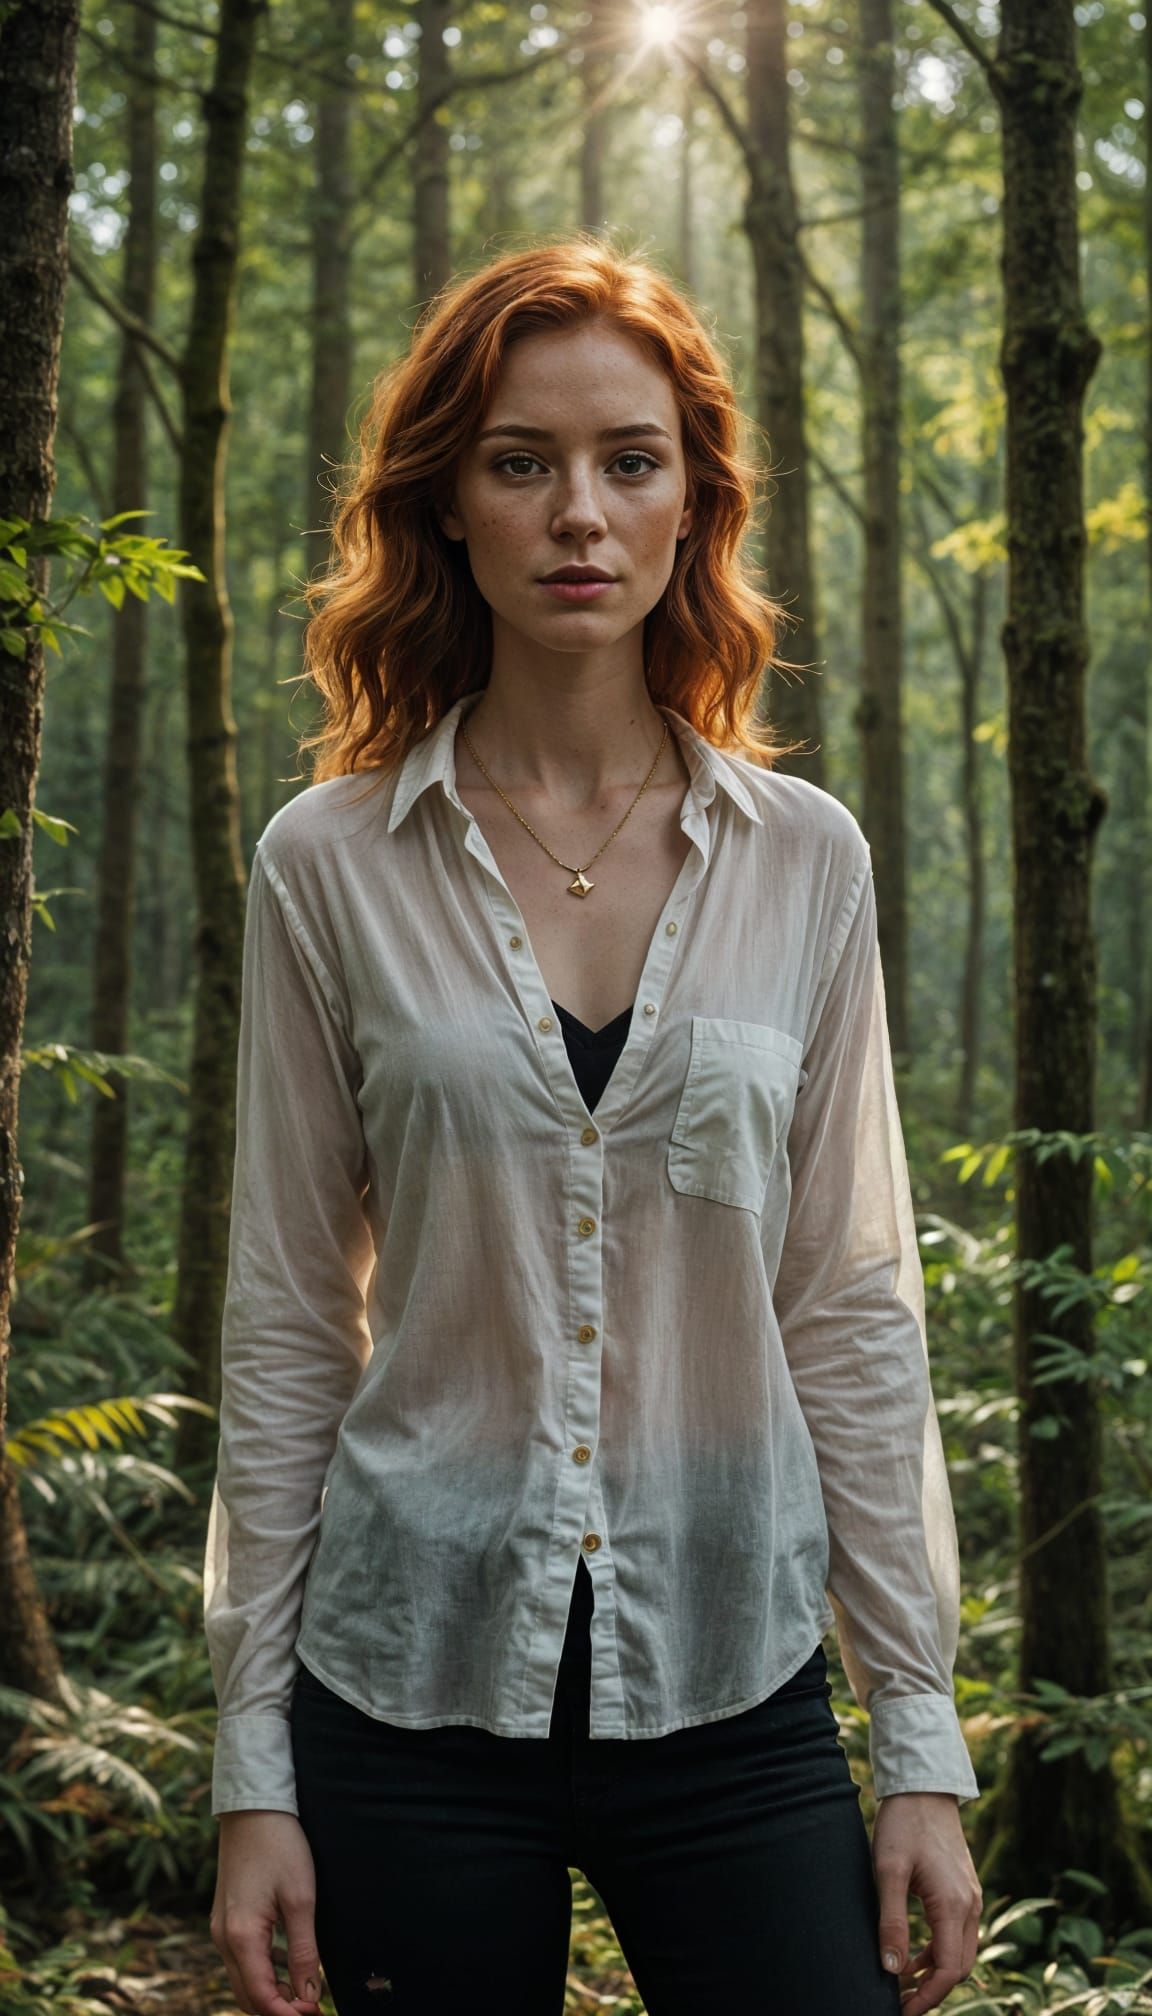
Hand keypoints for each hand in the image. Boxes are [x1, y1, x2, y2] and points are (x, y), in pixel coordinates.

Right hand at [211, 1811, 326, 2015]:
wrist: (253, 1808)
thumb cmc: (280, 1847)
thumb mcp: (301, 1899)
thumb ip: (304, 1952)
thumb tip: (309, 1996)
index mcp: (241, 1937)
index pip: (261, 1998)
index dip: (288, 2013)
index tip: (315, 2013)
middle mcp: (224, 1939)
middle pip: (247, 1996)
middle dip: (278, 2007)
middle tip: (313, 2006)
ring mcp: (221, 1928)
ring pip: (243, 1979)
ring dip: (271, 1992)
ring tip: (305, 1989)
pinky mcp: (226, 1918)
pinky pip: (241, 1959)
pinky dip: (263, 1971)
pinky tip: (288, 1963)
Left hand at [871, 1792, 981, 2014]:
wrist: (924, 1788)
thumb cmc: (904, 1825)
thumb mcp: (888, 1871)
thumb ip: (892, 1922)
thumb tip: (891, 1969)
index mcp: (954, 1906)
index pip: (947, 1971)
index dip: (926, 1998)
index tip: (901, 2011)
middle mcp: (970, 1906)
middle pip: (958, 1967)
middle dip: (931, 1991)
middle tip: (899, 2002)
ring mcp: (970, 1898)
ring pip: (959, 1952)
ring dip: (934, 1973)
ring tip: (902, 1984)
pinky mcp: (963, 1890)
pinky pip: (956, 1934)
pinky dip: (937, 1951)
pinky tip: (912, 1955)